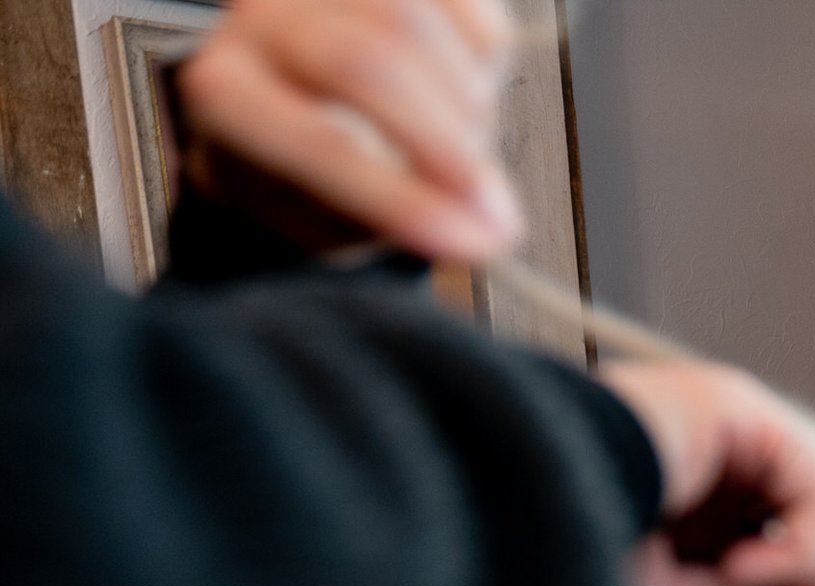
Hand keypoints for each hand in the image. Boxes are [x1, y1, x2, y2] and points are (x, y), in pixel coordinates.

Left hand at [179, 0, 521, 263]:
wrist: (309, 113)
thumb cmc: (309, 176)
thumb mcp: (325, 220)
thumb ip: (393, 219)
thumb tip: (487, 229)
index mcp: (228, 92)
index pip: (318, 140)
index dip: (402, 194)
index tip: (471, 242)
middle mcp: (265, 20)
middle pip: (368, 62)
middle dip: (447, 145)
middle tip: (495, 212)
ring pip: (416, 24)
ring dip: (467, 108)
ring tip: (469, 159)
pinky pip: (467, 13)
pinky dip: (486, 66)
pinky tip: (469, 103)